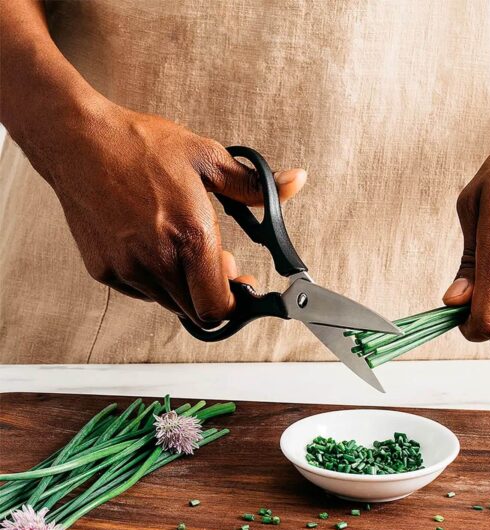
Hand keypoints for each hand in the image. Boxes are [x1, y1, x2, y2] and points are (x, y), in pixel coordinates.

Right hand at [37, 99, 306, 325]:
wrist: (76, 140)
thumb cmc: (140, 146)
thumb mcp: (206, 158)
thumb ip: (254, 184)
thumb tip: (295, 182)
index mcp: (190, 237)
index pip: (219, 307)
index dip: (236, 304)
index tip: (242, 285)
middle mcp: (157, 261)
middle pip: (197, 312)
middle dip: (214, 294)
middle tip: (217, 261)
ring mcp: (127, 270)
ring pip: (170, 304)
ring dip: (185, 286)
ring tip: (184, 247)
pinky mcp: (103, 271)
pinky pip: (141, 292)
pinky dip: (156, 280)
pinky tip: (155, 246)